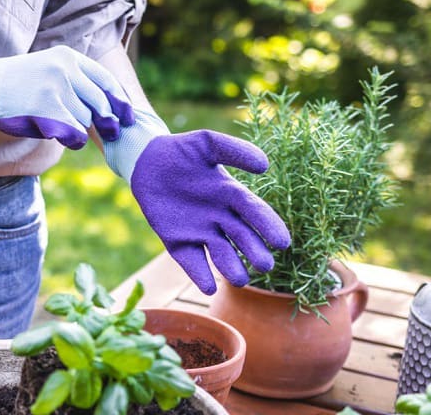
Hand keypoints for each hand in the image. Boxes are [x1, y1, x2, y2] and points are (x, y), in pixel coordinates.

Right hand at [0, 46, 133, 148]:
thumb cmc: (17, 84)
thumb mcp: (48, 69)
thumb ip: (76, 80)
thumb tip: (110, 105)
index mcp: (67, 57)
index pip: (105, 80)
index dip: (121, 100)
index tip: (130, 115)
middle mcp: (64, 70)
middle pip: (100, 103)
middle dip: (109, 121)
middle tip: (114, 133)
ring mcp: (54, 89)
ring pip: (86, 120)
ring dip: (81, 130)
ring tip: (64, 128)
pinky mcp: (46, 110)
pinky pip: (74, 134)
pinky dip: (74, 140)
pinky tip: (65, 138)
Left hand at [105, 109, 289, 293]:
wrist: (147, 161)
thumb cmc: (182, 151)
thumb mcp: (207, 143)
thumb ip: (234, 151)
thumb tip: (264, 165)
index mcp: (232, 195)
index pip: (255, 212)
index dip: (268, 226)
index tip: (282, 242)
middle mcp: (220, 218)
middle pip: (241, 238)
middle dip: (253, 251)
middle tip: (265, 265)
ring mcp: (199, 232)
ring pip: (220, 254)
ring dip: (230, 267)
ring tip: (239, 279)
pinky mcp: (177, 242)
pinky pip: (191, 261)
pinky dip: (200, 274)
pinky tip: (208, 286)